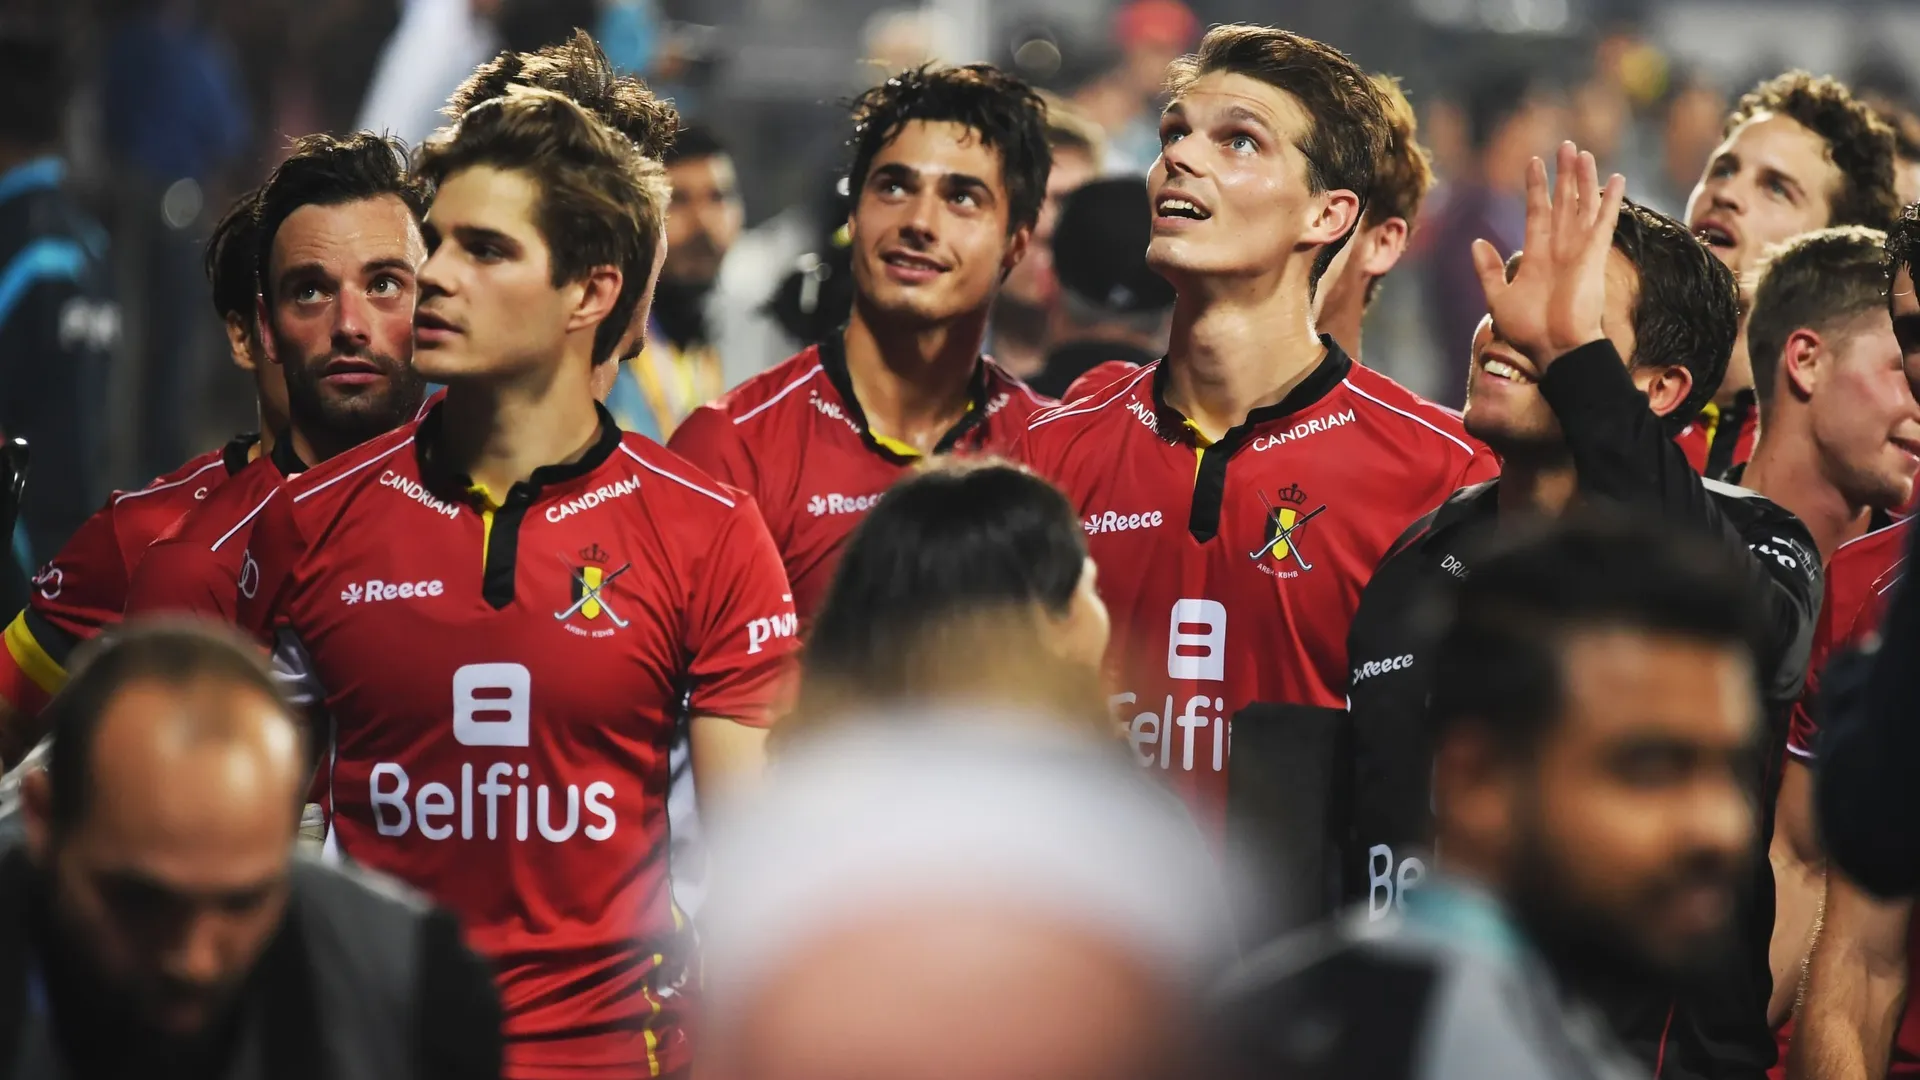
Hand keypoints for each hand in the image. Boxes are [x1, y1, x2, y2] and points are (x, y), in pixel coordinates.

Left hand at [1471, 141, 1626, 372]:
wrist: (1554, 350)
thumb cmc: (1528, 332)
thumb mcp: (1498, 298)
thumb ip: (1489, 270)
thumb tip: (1476, 242)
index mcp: (1537, 256)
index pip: (1537, 212)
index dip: (1536, 187)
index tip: (1533, 162)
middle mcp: (1560, 249)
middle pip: (1562, 202)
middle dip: (1563, 174)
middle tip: (1565, 145)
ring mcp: (1578, 250)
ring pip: (1582, 205)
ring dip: (1583, 178)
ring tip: (1583, 152)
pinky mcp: (1593, 255)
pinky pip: (1603, 222)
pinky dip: (1609, 200)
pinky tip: (1616, 178)